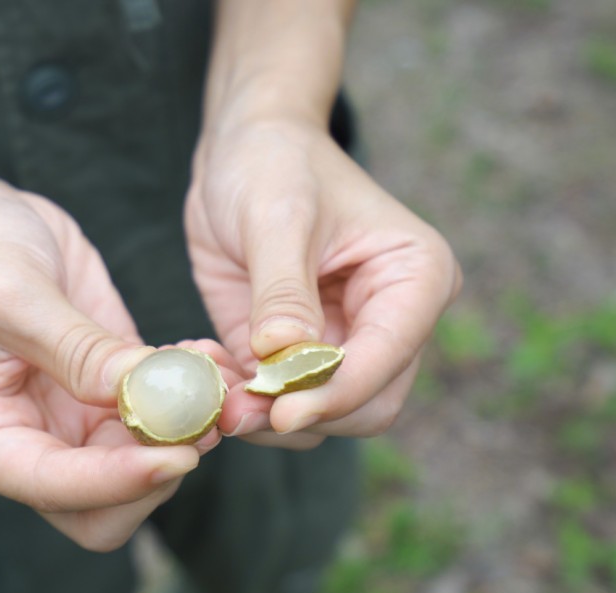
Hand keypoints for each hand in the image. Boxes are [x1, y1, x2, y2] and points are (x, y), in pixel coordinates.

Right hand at [0, 172, 216, 550]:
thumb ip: (74, 348)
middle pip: (100, 507)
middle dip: (158, 472)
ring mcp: (64, 426)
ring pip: (138, 468)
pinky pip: (155, 422)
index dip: (117, 480)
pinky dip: (188, 401)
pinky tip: (206, 361)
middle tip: (209, 422)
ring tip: (219, 384)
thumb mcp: (10, 292)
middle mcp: (19, 446)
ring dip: (185, 435)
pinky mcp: (100, 399)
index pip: (51, 488)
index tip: (179, 454)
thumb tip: (141, 391)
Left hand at [186, 118, 461, 447]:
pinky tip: (200, 369)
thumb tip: (284, 356)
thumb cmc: (275, 163)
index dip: (337, 392)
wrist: (243, 151)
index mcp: (415, 278)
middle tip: (230, 409)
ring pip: (319, 417)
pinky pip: (275, 401)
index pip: (388, 358)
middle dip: (298, 413)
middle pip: (363, 406)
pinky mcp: (296, 356)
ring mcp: (345, 343)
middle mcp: (391, 320)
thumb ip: (283, 290)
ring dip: (261, 416)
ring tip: (205, 386)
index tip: (281, 412)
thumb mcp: (277, 217)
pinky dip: (239, 400)